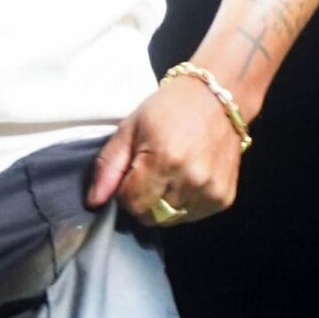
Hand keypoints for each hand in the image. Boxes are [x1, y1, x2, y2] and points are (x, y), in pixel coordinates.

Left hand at [88, 76, 243, 227]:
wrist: (218, 97)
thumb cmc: (169, 108)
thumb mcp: (130, 129)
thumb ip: (108, 167)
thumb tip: (93, 203)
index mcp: (164, 160)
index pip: (131, 204)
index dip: (125, 191)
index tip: (132, 172)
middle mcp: (191, 180)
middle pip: (151, 217)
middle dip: (143, 200)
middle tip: (150, 173)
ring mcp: (211, 192)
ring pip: (171, 220)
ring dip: (164, 204)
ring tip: (170, 174)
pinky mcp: (224, 199)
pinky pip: (192, 216)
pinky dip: (185, 204)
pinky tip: (187, 179)